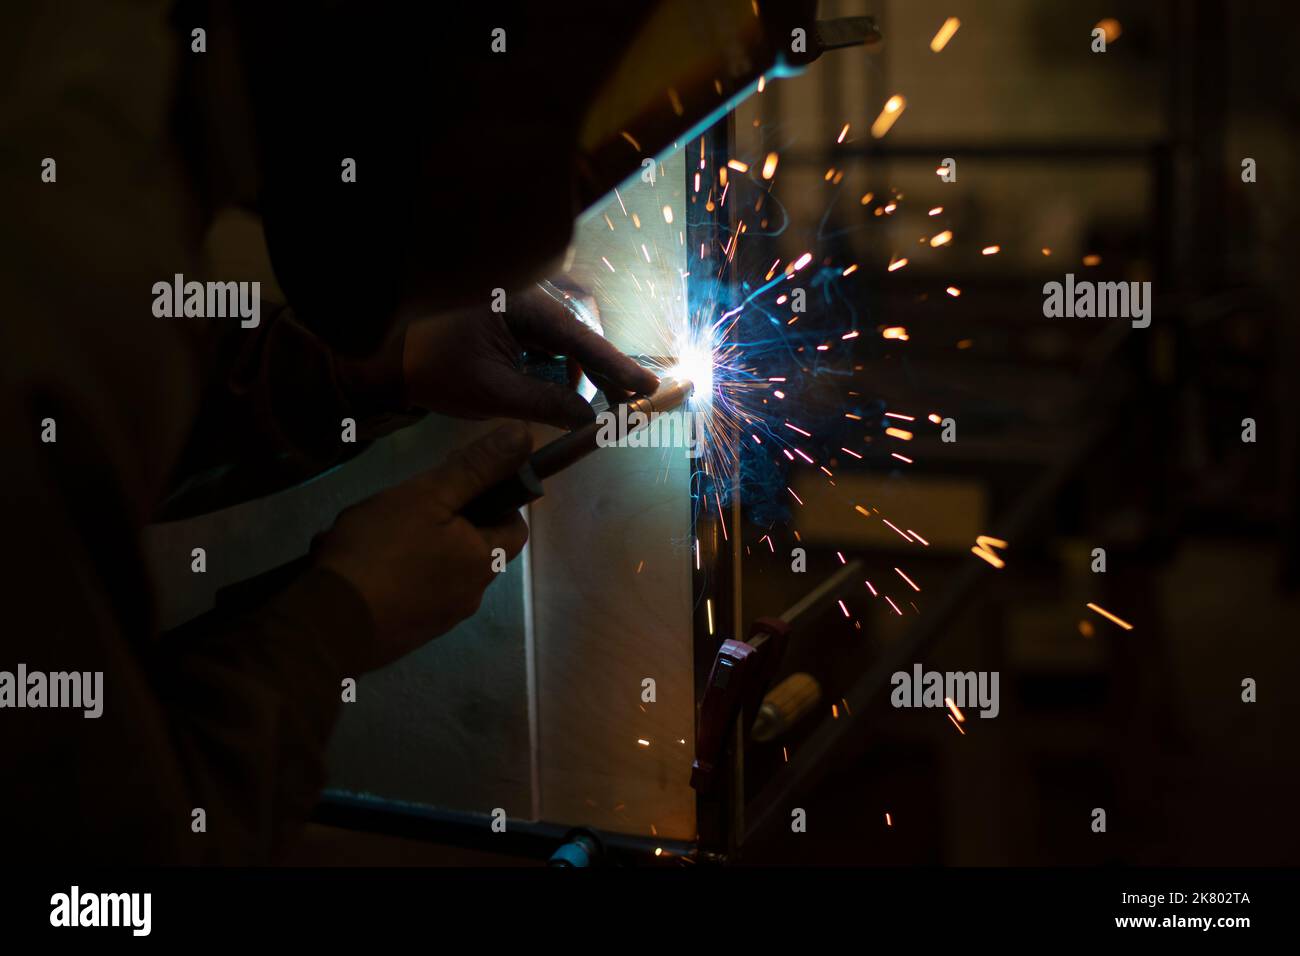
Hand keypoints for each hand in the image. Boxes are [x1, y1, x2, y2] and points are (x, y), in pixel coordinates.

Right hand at [312, 423, 531, 670]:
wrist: (327, 626)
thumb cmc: (382, 552)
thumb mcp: (429, 495)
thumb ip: (476, 467)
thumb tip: (524, 435)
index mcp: (484, 563)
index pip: (514, 526)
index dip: (496, 498)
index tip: (459, 482)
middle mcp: (469, 596)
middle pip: (469, 544)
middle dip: (439, 517)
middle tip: (402, 502)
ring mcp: (437, 619)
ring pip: (431, 565)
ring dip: (403, 542)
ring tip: (364, 529)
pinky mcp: (406, 632)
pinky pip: (405, 590)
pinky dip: (385, 571)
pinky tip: (348, 559)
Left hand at [400, 284, 658, 427]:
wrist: (386, 359)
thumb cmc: (433, 371)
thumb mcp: (493, 393)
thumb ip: (546, 404)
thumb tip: (589, 419)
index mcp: (520, 304)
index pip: (579, 337)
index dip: (617, 366)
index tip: (648, 386)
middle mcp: (524, 296)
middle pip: (578, 335)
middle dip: (605, 371)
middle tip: (634, 402)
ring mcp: (517, 305)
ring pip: (565, 340)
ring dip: (584, 371)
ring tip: (603, 404)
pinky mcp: (510, 318)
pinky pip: (547, 341)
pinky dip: (561, 366)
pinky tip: (568, 391)